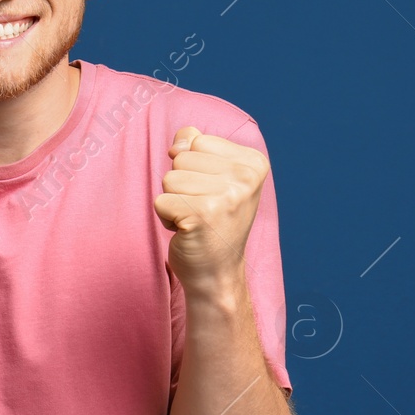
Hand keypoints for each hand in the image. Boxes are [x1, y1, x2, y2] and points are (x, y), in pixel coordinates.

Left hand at [154, 126, 267, 294]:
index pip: (197, 140)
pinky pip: (160, 201)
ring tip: (195, 219)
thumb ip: (196, 146)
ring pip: (169, 178)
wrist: (217, 273)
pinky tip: (187, 231)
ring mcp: (227, 196)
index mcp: (254, 163)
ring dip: (174, 202)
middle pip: (181, 158)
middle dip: (182, 185)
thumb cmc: (213, 222)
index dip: (194, 168)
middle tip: (201, 210)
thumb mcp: (214, 177)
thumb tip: (178, 143)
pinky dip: (166, 218)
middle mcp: (245, 177)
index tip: (211, 193)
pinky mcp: (202, 215)